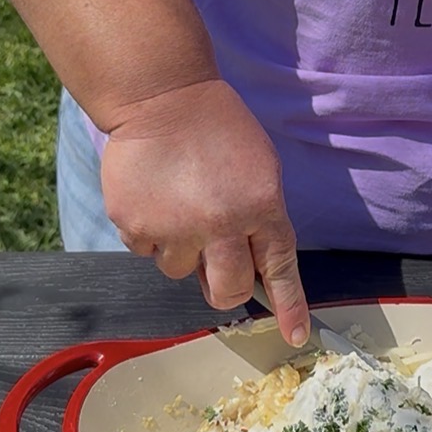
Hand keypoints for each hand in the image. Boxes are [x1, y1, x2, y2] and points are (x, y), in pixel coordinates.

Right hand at [101, 79, 309, 346]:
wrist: (160, 95)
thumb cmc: (218, 130)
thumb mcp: (261, 171)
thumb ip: (261, 219)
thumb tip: (254, 269)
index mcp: (261, 208)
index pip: (279, 270)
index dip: (290, 307)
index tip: (296, 336)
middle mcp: (221, 224)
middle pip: (228, 291)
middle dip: (225, 290)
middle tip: (216, 270)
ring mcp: (176, 228)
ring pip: (182, 273)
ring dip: (182, 252)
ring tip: (178, 208)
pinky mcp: (136, 225)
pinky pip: (146, 252)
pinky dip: (150, 233)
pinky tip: (154, 199)